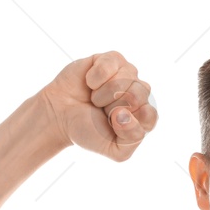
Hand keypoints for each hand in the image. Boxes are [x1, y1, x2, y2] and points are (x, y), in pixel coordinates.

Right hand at [41, 51, 157, 160]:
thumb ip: (132, 139)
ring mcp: (128, 74)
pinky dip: (95, 77)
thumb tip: (127, 113)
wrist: (60, 116)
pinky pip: (109, 64)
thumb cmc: (89, 130)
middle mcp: (140, 93)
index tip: (112, 124)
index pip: (149, 116)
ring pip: (123, 80)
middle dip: (112, 107)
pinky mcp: (112, 60)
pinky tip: (90, 83)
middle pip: (137, 96)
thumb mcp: (115, 150)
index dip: (127, 122)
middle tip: (101, 110)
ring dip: (102, 94)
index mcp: (145, 115)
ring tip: (94, 98)